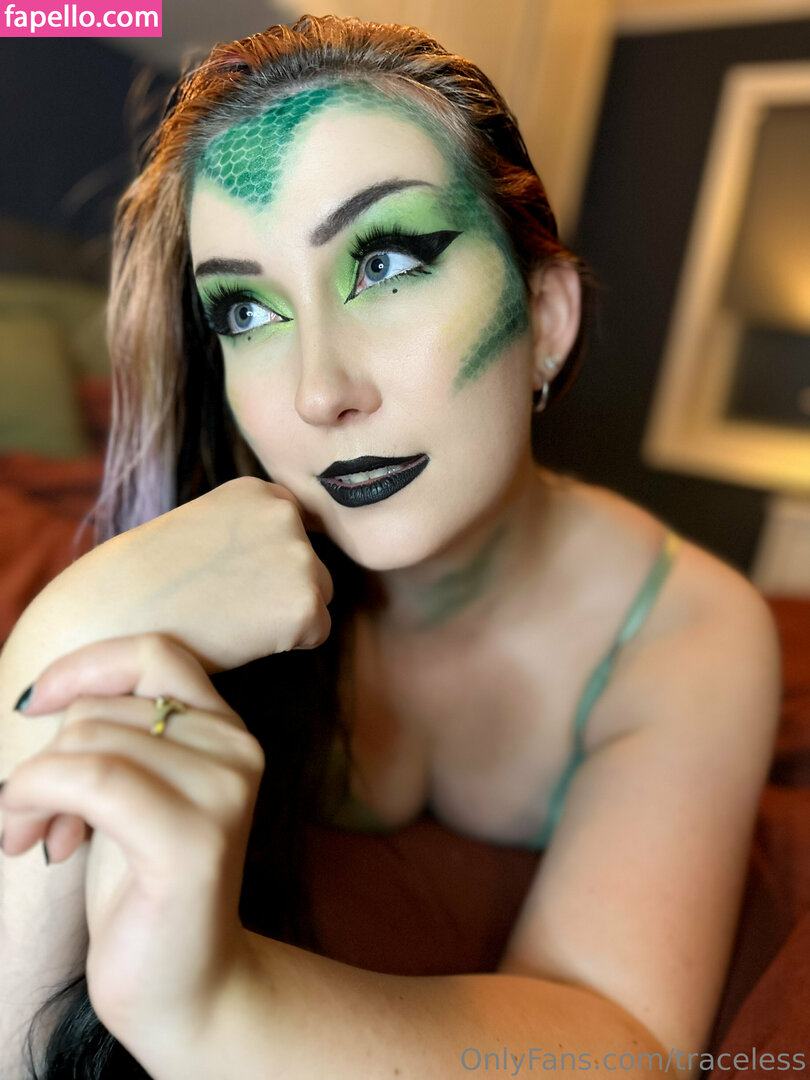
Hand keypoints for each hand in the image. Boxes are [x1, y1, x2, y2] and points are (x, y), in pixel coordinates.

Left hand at [0, 633, 262, 1069]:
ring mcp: (223, 790)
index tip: (34, 705)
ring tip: (39, 837)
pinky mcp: (194, 837)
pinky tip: (34, 843)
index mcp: (227, 730)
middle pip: (103, 708)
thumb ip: (117, 736)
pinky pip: (90, 780)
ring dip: (30, 789)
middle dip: (45, 758)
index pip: (155, 653)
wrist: (183, 987)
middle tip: (34, 817)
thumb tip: (47, 696)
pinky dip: (36, 799)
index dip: (85, 666)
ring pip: (88, 743)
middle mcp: (237, 749)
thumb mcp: (133, 791)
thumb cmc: (143, 888)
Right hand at [84, 475, 333, 674]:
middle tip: (223, 602)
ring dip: (284, 614)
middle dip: (279, 588)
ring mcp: (300, 557)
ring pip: (317, 596)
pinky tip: (241, 636)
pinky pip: (316, 631)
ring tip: (228, 616)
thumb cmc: (151, 579)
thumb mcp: (204, 528)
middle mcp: (286, 516)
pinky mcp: (305, 604)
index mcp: (259, 491)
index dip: (262, 561)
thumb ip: (248, 531)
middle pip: (311, 564)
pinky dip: (287, 644)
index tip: (227, 575)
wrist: (120, 612)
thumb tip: (286, 555)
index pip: (290, 532)